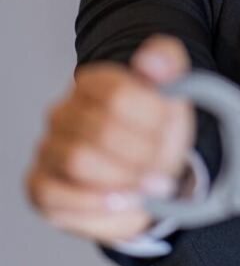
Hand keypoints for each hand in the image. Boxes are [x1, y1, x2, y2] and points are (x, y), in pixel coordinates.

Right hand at [24, 35, 194, 243]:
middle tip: (161, 167)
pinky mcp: (39, 185)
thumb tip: (151, 63)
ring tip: (144, 187)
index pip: (119, 95)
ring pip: (78, 161)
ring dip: (123, 179)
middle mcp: (62, 112)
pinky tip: (120, 201)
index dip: (152, 120)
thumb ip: (167, 62)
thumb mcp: (174, 91)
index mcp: (93, 83)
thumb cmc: (157, 131)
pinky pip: (55, 195)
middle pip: (102, 131)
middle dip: (143, 155)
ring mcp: (47, 148)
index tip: (167, 131)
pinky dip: (96, 203)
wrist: (149, 174)